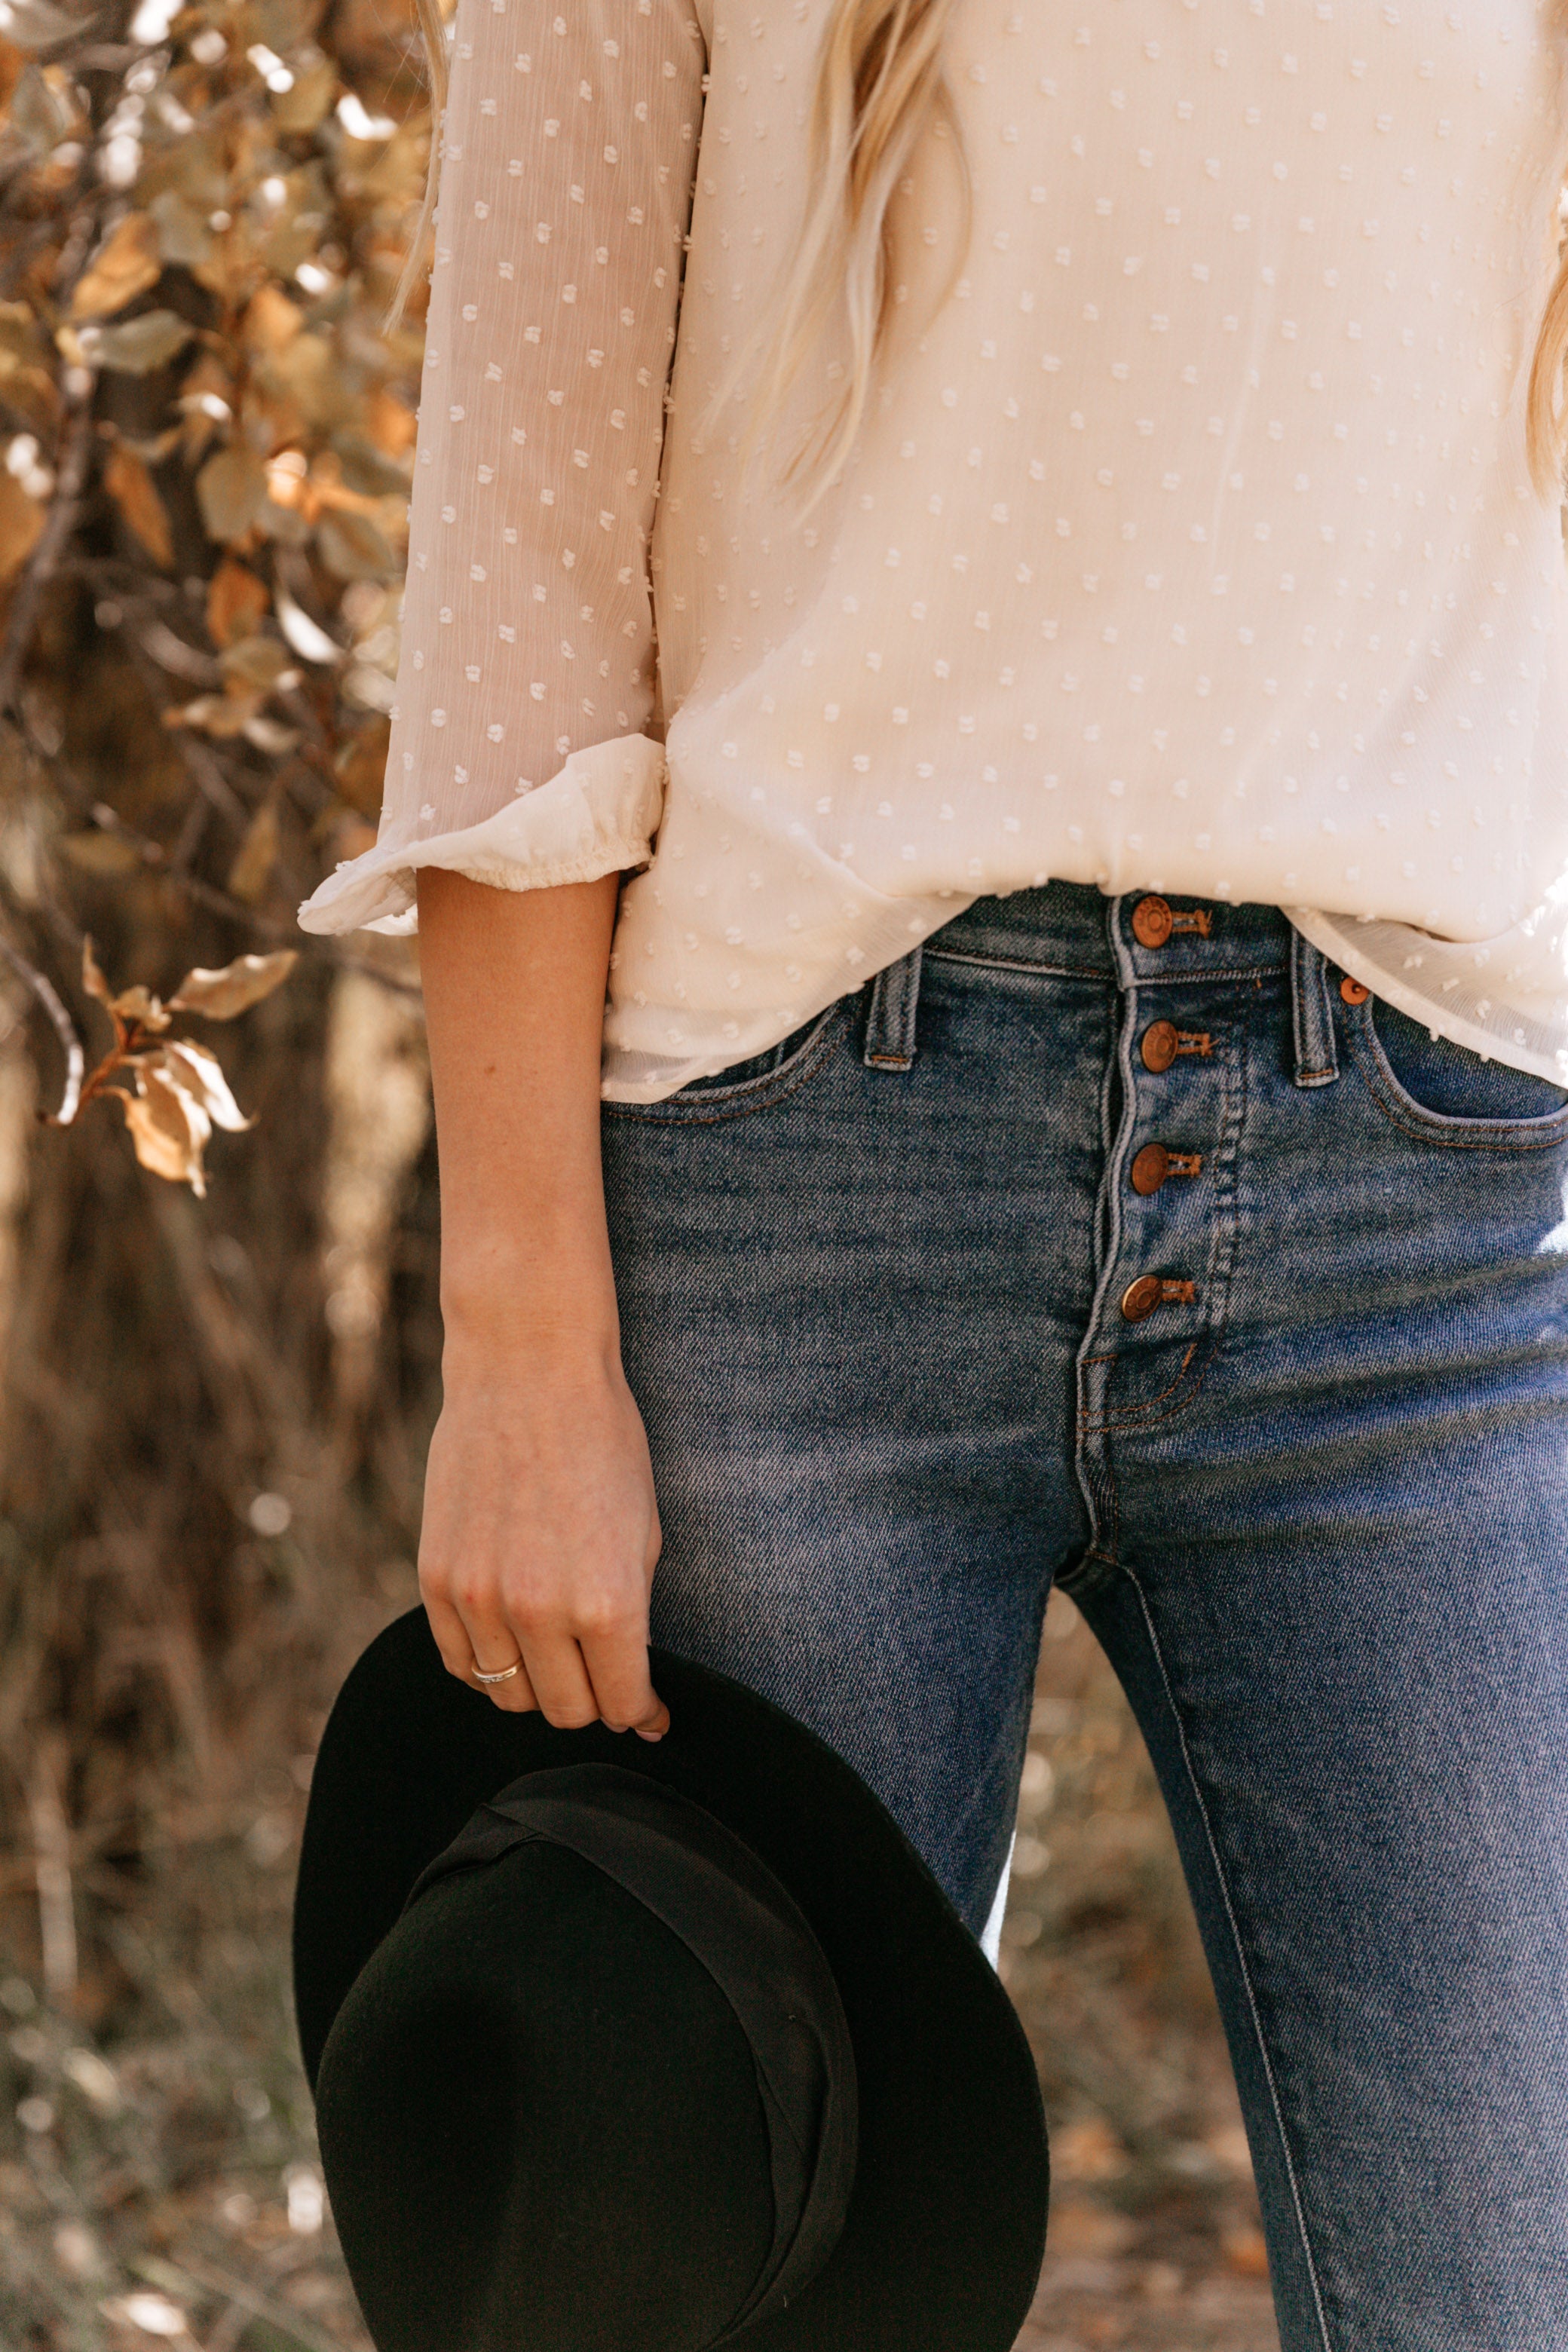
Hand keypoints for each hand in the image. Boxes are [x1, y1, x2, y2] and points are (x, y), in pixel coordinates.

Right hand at [418, 1332, 667, 1738]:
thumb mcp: (645, 1534)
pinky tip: (512, 1637)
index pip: (624, 1703)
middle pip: (564, 1711)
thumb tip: (633, 1688)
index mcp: (607, 1602)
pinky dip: (488, 1664)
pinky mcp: (435, 1579)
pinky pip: (460, 1662)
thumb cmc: (603, 1444)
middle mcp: (539, 1611)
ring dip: (538, 1685)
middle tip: (605, 1676)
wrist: (528, 1373)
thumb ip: (635, 1617)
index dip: (643, 1713)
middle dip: (594, 1702)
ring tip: (558, 1651)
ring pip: (508, 1695)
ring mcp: (479, 1598)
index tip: (651, 1714)